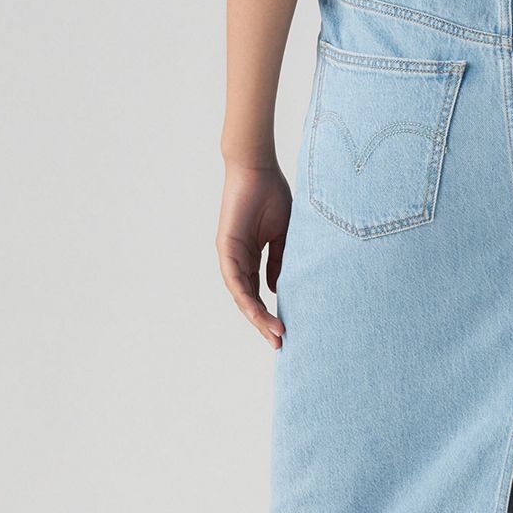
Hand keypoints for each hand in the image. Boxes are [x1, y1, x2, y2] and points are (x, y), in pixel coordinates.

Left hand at [220, 158, 293, 346]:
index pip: (259, 291)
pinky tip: (258, 313)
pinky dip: (246, 298)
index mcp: (252, 255)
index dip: (271, 311)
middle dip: (264, 322)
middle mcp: (238, 258)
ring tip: (273, 333)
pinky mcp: (225, 247)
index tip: (287, 330)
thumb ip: (280, 261)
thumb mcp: (283, 235)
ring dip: (257, 316)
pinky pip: (235, 279)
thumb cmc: (272, 195)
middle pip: (249, 299)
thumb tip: (276, 289)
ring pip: (241, 295)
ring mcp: (230, 255)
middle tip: (280, 344)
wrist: (258, 169)